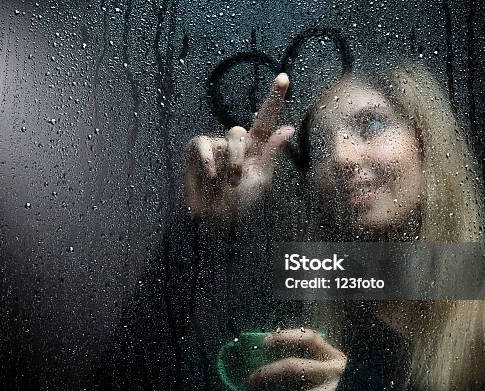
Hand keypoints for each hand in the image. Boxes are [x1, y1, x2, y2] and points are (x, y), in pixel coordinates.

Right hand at [184, 73, 294, 222]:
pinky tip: (210, 174)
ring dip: (225, 167)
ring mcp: (215, 145)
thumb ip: (272, 153)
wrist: (215, 219)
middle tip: (236, 182)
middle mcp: (235, 143)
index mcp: (255, 148)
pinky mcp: (195, 150)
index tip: (284, 77)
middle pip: (237, 132)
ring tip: (223, 185)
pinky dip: (207, 160)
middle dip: (237, 158)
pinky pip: (202, 145)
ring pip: (222, 142)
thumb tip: (289, 127)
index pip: (265, 119)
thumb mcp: (261, 180)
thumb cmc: (240, 203)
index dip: (274, 98)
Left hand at [248, 328, 346, 390]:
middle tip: (252, 378)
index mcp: (335, 357)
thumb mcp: (340, 366)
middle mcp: (333, 372)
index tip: (265, 340)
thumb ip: (320, 359)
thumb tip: (282, 354)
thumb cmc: (354, 382)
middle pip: (294, 367)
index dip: (285, 336)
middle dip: (269, 372)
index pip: (308, 338)